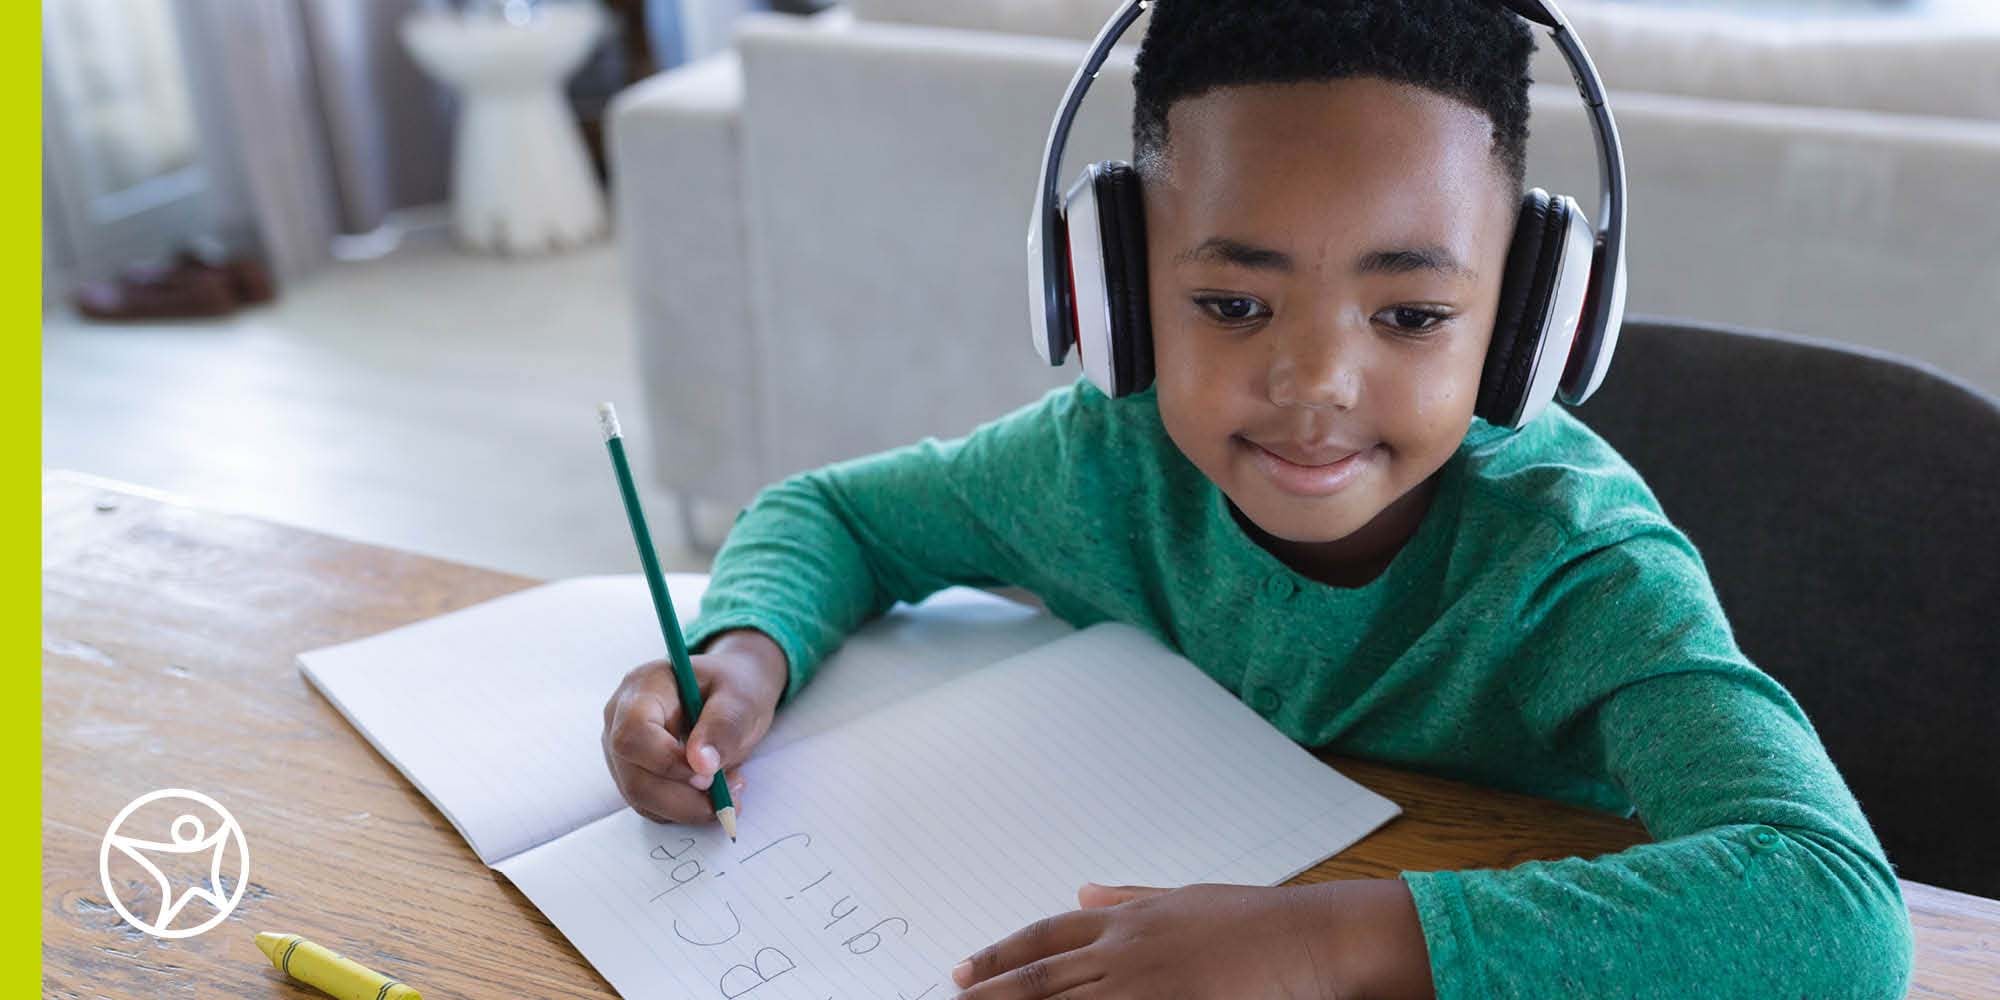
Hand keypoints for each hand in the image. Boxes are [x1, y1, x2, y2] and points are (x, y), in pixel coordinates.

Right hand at [600, 629, 788, 823]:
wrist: (731, 693)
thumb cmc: (734, 686)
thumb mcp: (741, 698)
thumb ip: (723, 726)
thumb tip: (702, 765)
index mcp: (643, 689)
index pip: (633, 734)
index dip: (668, 763)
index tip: (710, 775)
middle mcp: (620, 720)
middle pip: (634, 777)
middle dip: (684, 798)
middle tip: (729, 794)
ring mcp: (623, 751)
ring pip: (641, 799)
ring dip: (689, 807)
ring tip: (729, 789)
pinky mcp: (634, 774)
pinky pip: (652, 806)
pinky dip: (685, 809)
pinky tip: (714, 791)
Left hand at [950, 879, 1433, 999]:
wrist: (1312, 940)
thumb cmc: (1256, 921)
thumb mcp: (1185, 899)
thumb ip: (1129, 900)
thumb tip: (1083, 894)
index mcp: (1128, 921)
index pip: (1045, 939)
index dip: (1000, 955)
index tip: (964, 973)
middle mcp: (1127, 952)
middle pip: (1043, 979)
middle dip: (992, 994)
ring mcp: (1146, 987)